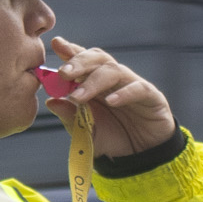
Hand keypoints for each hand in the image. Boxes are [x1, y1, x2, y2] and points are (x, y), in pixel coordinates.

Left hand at [44, 35, 177, 158]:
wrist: (141, 157)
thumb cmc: (113, 138)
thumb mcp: (86, 131)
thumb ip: (70, 117)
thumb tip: (50, 101)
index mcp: (95, 82)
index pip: (83, 60)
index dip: (70, 50)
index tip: (56, 44)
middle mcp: (113, 79)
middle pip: (98, 58)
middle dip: (79, 62)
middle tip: (63, 73)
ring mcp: (132, 85)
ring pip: (114, 71)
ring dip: (94, 82)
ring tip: (79, 96)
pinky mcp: (151, 96)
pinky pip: (138, 88)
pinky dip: (123, 93)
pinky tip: (111, 101)